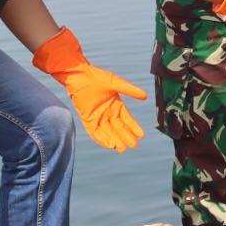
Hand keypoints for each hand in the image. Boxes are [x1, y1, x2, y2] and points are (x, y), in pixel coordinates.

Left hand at [31, 28, 146, 152]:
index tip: (142, 136)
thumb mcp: (116, 83)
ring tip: (122, 149)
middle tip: (133, 146)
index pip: (127, 119)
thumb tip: (145, 96)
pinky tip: (109, 145)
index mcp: (116, 105)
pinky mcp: (88, 119)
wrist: (80, 76)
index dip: (134, 127)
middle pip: (119, 128)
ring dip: (115, 140)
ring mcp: (98, 117)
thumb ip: (130, 90)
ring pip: (108, 132)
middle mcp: (108, 113)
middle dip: (126, 137)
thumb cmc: (97, 77)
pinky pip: (95, 132)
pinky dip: (102, 139)